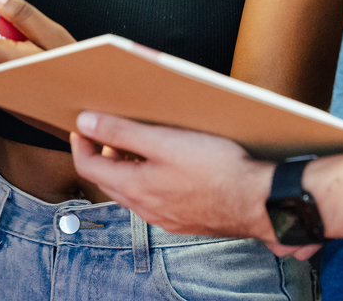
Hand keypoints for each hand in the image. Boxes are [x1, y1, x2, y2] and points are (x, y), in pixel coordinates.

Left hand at [69, 113, 319, 259]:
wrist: (261, 202)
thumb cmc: (218, 169)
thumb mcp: (165, 141)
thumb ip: (122, 133)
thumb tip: (84, 124)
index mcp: (135, 188)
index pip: (88, 168)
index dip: (80, 144)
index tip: (81, 125)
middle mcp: (146, 208)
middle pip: (109, 181)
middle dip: (103, 154)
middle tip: (108, 130)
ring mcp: (167, 217)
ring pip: (133, 191)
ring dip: (128, 167)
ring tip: (141, 142)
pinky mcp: (187, 219)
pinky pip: (156, 198)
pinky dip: (150, 179)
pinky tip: (170, 164)